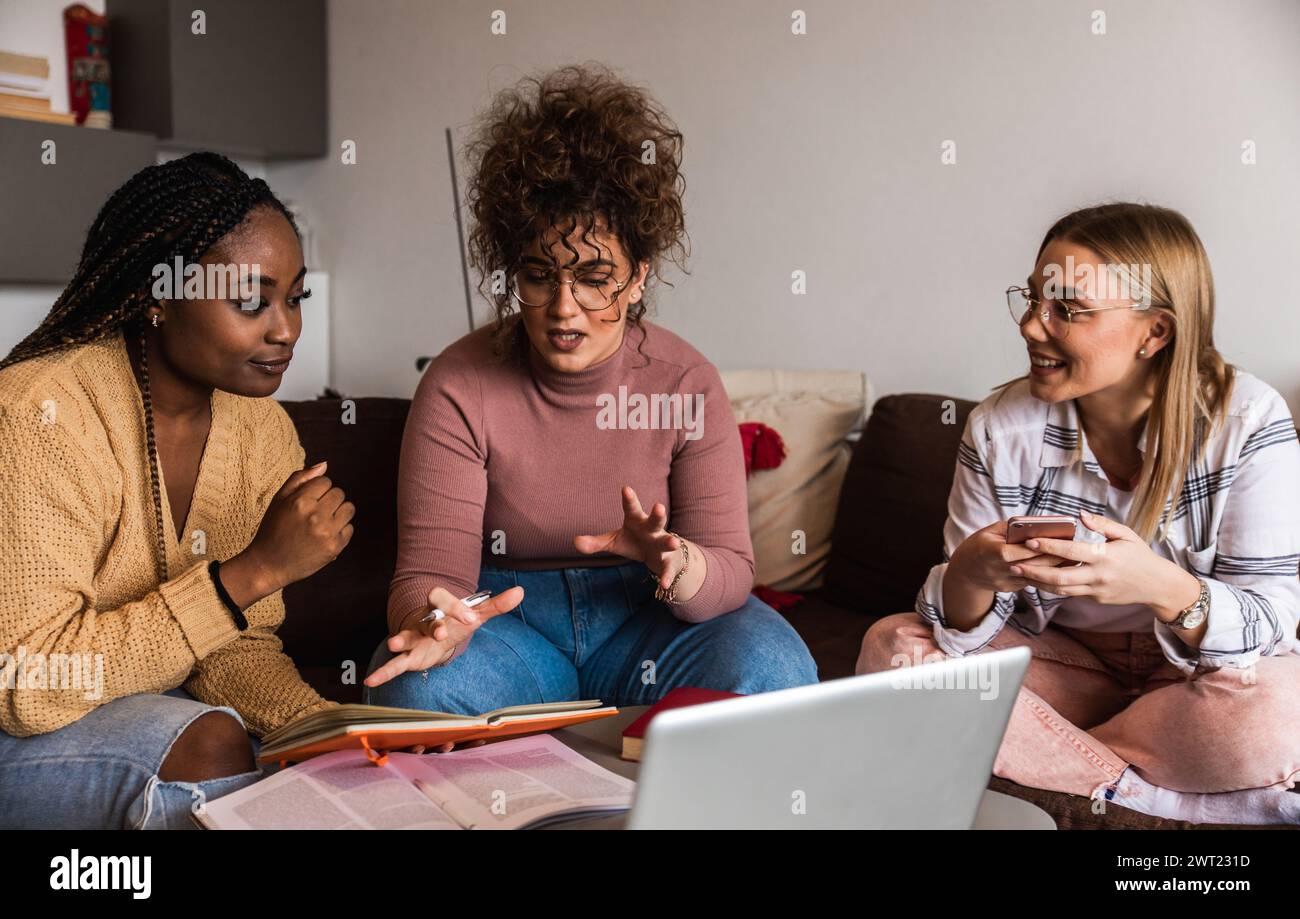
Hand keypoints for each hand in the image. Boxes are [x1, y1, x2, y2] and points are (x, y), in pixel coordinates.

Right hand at [235, 462, 354, 593]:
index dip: (317, 490)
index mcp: (300, 501)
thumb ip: (300, 478)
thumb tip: (324, 465)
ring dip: (338, 513)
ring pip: (349, 508)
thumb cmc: (273, 529)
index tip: (308, 501)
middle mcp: (315, 515)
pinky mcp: (335, 547)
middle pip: (339, 493)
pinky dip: (340, 531)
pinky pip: (350, 528)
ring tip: (322, 522)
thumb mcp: (279, 499)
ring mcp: (327, 532)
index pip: (326, 481)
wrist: (268, 565)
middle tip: (314, 512)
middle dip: (329, 500)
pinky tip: (324, 536)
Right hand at [365, 585, 522, 752]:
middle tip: (441, 633)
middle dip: (432, 626)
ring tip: (394, 644)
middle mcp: (424, 620)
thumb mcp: (476, 614)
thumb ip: (496, 605)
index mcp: (440, 606)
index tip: (471, 618)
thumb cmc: (456, 622)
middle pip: (425, 619)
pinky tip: (370, 681)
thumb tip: (521, 591)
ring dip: (401, 640)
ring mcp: (414, 638)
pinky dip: (383, 672)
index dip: (457, 607)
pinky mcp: (409, 657)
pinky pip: (394, 664)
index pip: (443, 599)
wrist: (437, 634)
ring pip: (407, 638)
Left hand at [574, 485, 684, 591]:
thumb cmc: (634, 541)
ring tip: (674, 543)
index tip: (625, 489)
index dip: (629, 499)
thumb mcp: (613, 541)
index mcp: (637, 521)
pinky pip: (667, 569)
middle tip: (659, 507)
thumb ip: (596, 542)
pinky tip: (664, 584)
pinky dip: (666, 576)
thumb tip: (575, 541)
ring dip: (670, 542)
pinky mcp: (667, 562)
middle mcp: (652, 530)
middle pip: (655, 521)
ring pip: (666, 542)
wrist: (659, 555)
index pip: (632, 509)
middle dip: (658, 515)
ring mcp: (661, 545)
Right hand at [948, 519, 1060, 593]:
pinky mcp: (1011, 589)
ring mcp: (1006, 582)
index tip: (1060, 540)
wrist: (964, 572)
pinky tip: (1057, 569)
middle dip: (1055, 558)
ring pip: (1036, 576)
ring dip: (1054, 569)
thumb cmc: (978, 545)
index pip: (1024, 550)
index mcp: (994, 552)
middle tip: (1074, 551)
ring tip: (1071, 561)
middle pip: (1035, 565)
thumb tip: (1035, 524)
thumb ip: (1012, 528)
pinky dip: (1044, 574)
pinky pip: (1031, 581)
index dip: (1042, 546)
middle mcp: (1001, 570)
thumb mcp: (990, 531)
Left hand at [1009, 511, 1197, 610]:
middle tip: (1013, 564)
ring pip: (1061, 590)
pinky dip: (1052, 587)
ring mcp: (1096, 591)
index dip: (1049, 547)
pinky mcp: (1095, 599)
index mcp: (1105, 556)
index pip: (1071, 552)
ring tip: (1019, 572)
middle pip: (1059, 577)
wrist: (1158, 586)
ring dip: (1038, 582)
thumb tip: (1079, 514)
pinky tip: (1038, 579)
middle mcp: (1098, 576)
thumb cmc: (1141, 556)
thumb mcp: (1126, 534)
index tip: (1030, 541)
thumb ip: (1102, 524)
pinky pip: (1070, 593)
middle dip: (1034, 572)